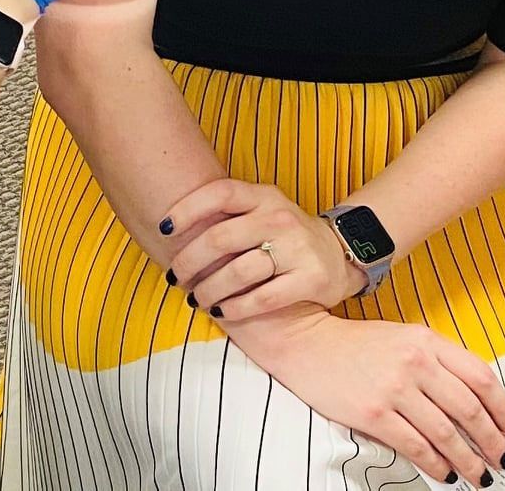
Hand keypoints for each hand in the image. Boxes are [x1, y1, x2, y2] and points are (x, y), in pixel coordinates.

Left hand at [163, 179, 365, 317]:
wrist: (340, 254)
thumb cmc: (282, 235)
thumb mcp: (261, 211)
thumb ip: (226, 214)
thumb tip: (168, 228)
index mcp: (264, 196)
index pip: (219, 193)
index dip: (187, 210)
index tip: (163, 229)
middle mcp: (280, 218)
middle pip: (221, 238)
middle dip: (189, 261)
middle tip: (175, 277)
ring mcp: (298, 248)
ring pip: (239, 272)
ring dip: (208, 289)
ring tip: (195, 298)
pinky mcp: (311, 279)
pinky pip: (263, 298)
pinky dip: (235, 308)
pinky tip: (221, 311)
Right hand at [228, 308, 504, 486]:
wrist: (306, 343)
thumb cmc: (356, 344)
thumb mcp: (403, 338)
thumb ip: (438, 362)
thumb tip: (475, 404)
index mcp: (426, 340)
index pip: (481, 377)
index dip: (503, 407)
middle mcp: (414, 362)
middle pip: (470, 410)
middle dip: (493, 441)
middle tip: (504, 459)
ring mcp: (393, 389)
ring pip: (447, 434)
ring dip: (470, 461)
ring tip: (480, 475)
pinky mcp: (373, 413)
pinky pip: (416, 447)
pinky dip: (437, 465)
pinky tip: (445, 474)